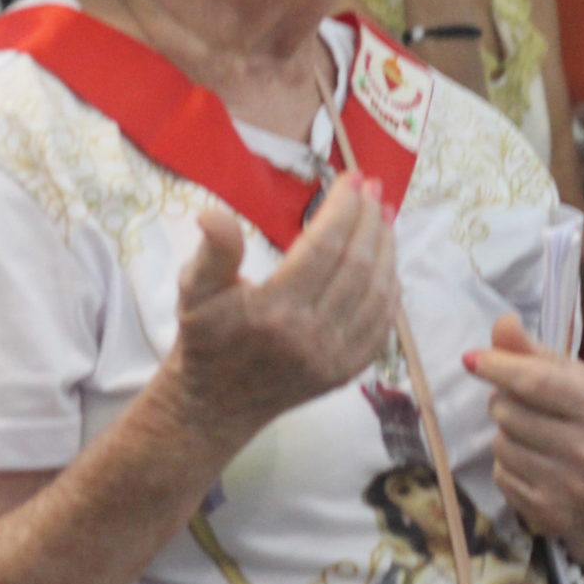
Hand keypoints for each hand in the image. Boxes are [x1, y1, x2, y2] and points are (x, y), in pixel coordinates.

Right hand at [165, 177, 401, 447]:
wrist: (216, 404)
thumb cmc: (206, 338)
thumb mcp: (194, 290)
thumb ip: (213, 252)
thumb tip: (213, 213)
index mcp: (275, 310)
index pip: (323, 247)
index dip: (342, 208)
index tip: (350, 178)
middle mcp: (312, 336)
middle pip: (357, 265)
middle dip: (369, 220)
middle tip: (372, 187)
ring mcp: (336, 357)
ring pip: (377, 292)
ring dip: (387, 249)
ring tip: (384, 215)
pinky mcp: (348, 371)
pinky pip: (382, 324)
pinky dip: (390, 287)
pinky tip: (387, 262)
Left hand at [466, 315, 583, 572]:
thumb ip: (540, 357)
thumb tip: (501, 324)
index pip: (538, 383)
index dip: (499, 367)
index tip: (471, 359)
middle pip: (509, 411)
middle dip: (505, 402)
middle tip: (525, 408)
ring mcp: (569, 487)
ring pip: (500, 444)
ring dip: (507, 437)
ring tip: (536, 441)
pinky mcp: (548, 514)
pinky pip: (501, 476)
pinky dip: (509, 468)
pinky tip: (536, 469)